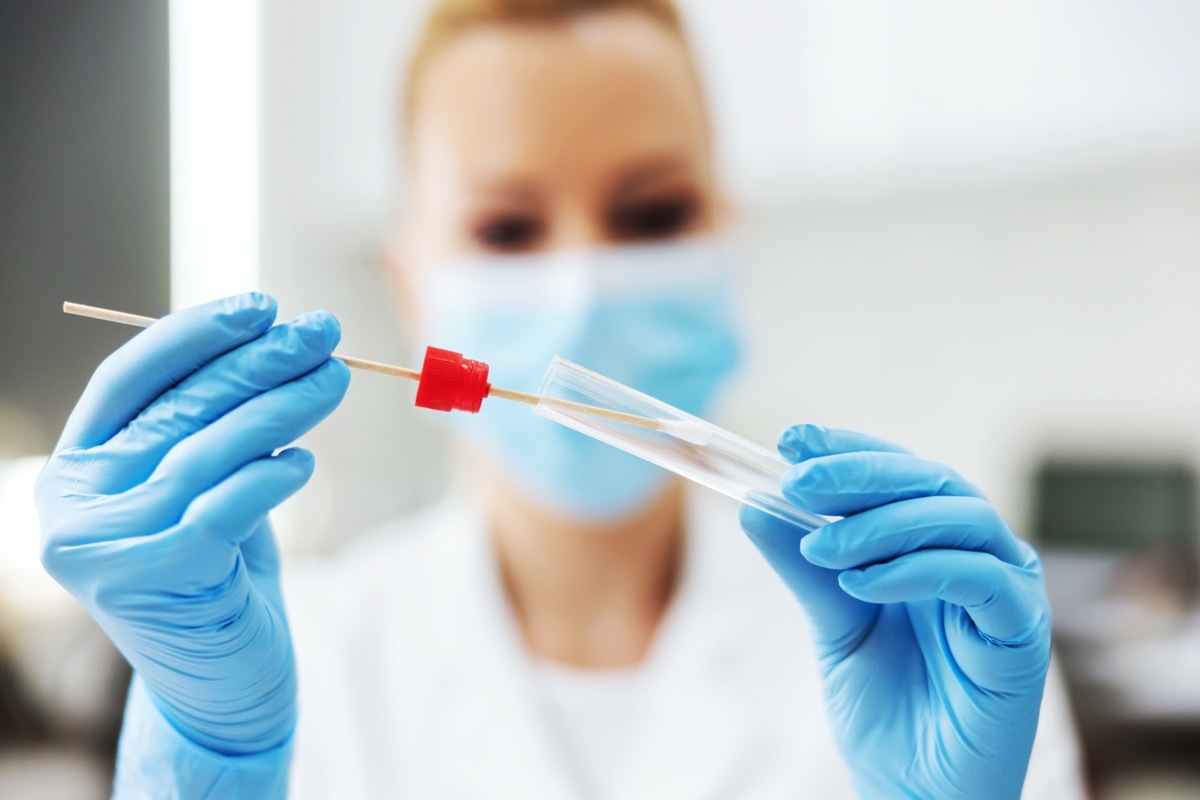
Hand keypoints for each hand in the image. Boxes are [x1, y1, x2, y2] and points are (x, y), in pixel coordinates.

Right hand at [37, 293, 349, 754]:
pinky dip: (268, 479)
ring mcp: (106, 548)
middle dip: (259, 362)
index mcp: (77, 468)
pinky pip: (223, 509)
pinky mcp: (154, 582)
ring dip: (281, 407)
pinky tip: (304, 462)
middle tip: (324, 331)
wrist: (222, 686)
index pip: (129, 377)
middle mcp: (76, 506)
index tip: (262, 307)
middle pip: (178, 408)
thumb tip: (274, 340)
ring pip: (207, 452)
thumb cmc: (220, 574)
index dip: (195, 334)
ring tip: (334, 379)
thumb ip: (212, 427)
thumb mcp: (204, 489)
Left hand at [740, 425, 1049, 799]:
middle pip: (931, 482)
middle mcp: (976, 556)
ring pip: (959, 518)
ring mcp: (1005, 590)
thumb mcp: (833, 626)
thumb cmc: (885, 710)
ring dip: (882, 522)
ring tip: (821, 546)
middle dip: (861, 473)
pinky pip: (978, 578)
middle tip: (798, 479)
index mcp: (934, 546)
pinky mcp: (1020, 631)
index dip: (849, 450)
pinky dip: (915, 569)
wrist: (912, 790)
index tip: (792, 439)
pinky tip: (861, 584)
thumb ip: (805, 567)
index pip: (898, 475)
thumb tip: (756, 503)